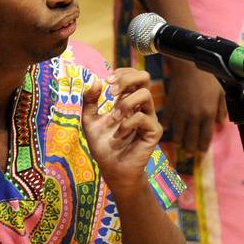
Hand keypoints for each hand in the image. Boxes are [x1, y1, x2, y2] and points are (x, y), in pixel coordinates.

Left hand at [81, 68, 163, 193]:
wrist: (111, 169)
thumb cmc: (103, 146)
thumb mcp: (89, 120)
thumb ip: (90, 101)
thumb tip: (96, 81)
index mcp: (128, 101)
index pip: (133, 76)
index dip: (121, 73)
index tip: (106, 82)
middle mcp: (141, 107)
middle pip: (145, 77)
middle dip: (127, 80)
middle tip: (112, 92)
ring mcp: (149, 118)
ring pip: (145, 95)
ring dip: (125, 104)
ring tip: (113, 118)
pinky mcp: (154, 132)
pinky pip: (143, 118)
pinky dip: (126, 124)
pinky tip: (118, 135)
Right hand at [163, 60, 225, 153]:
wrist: (189, 65)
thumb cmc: (208, 77)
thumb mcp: (221, 92)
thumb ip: (223, 109)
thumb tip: (221, 123)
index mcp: (208, 114)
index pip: (206, 137)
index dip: (203, 147)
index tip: (201, 152)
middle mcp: (194, 117)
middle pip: (191, 140)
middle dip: (190, 149)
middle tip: (190, 153)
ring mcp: (180, 113)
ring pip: (178, 135)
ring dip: (178, 142)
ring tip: (179, 144)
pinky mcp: (170, 106)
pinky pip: (166, 121)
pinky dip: (167, 127)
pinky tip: (168, 128)